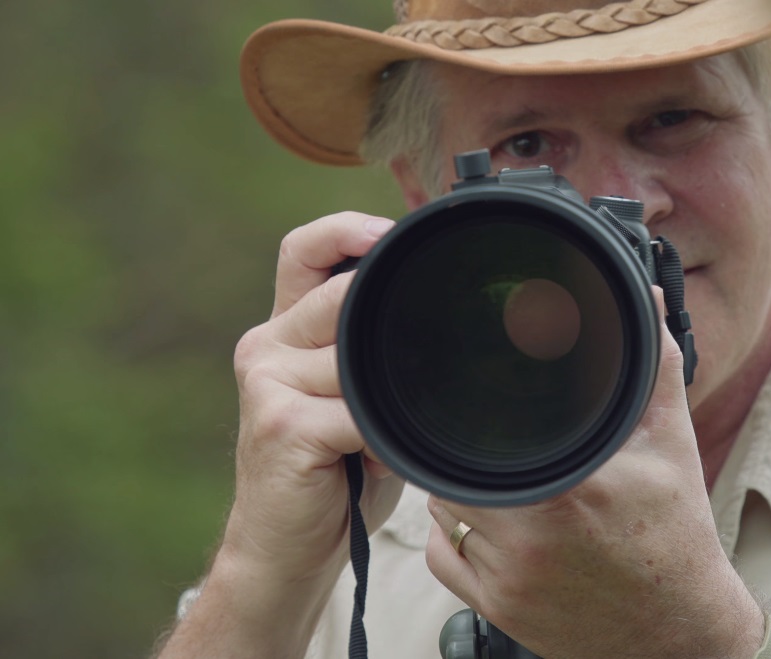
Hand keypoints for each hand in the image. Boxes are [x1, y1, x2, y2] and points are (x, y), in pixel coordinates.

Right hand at [223, 211, 404, 586]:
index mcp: (285, 331)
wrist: (285, 548)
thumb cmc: (333, 472)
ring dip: (388, 395)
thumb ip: (374, 354)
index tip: (394, 234)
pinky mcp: (282, 425)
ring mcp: (269, 383)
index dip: (347, 230)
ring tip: (391, 429)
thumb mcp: (356, 398)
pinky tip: (381, 452)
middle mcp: (267, 346)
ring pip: (354, 355)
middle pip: (339, 295)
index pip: (305, 251)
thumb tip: (439, 319)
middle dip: (388, 324)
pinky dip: (381, 434)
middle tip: (425, 356)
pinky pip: (355, 410)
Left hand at [425, 290, 764, 658]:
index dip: (471, 408)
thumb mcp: (671, 446)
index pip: (478, 430)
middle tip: (499, 440)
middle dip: (469, 448)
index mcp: (568, 486)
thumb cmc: (674, 535)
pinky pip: (441, 556)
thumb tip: (650, 302)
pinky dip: (455, 537)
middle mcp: (528, 534)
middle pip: (451, 466)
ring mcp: (506, 577)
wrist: (678, 633)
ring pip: (440, 509)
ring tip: (506, 481)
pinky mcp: (495, 608)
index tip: (479, 400)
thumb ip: (655, 368)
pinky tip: (494, 527)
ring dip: (459, 490)